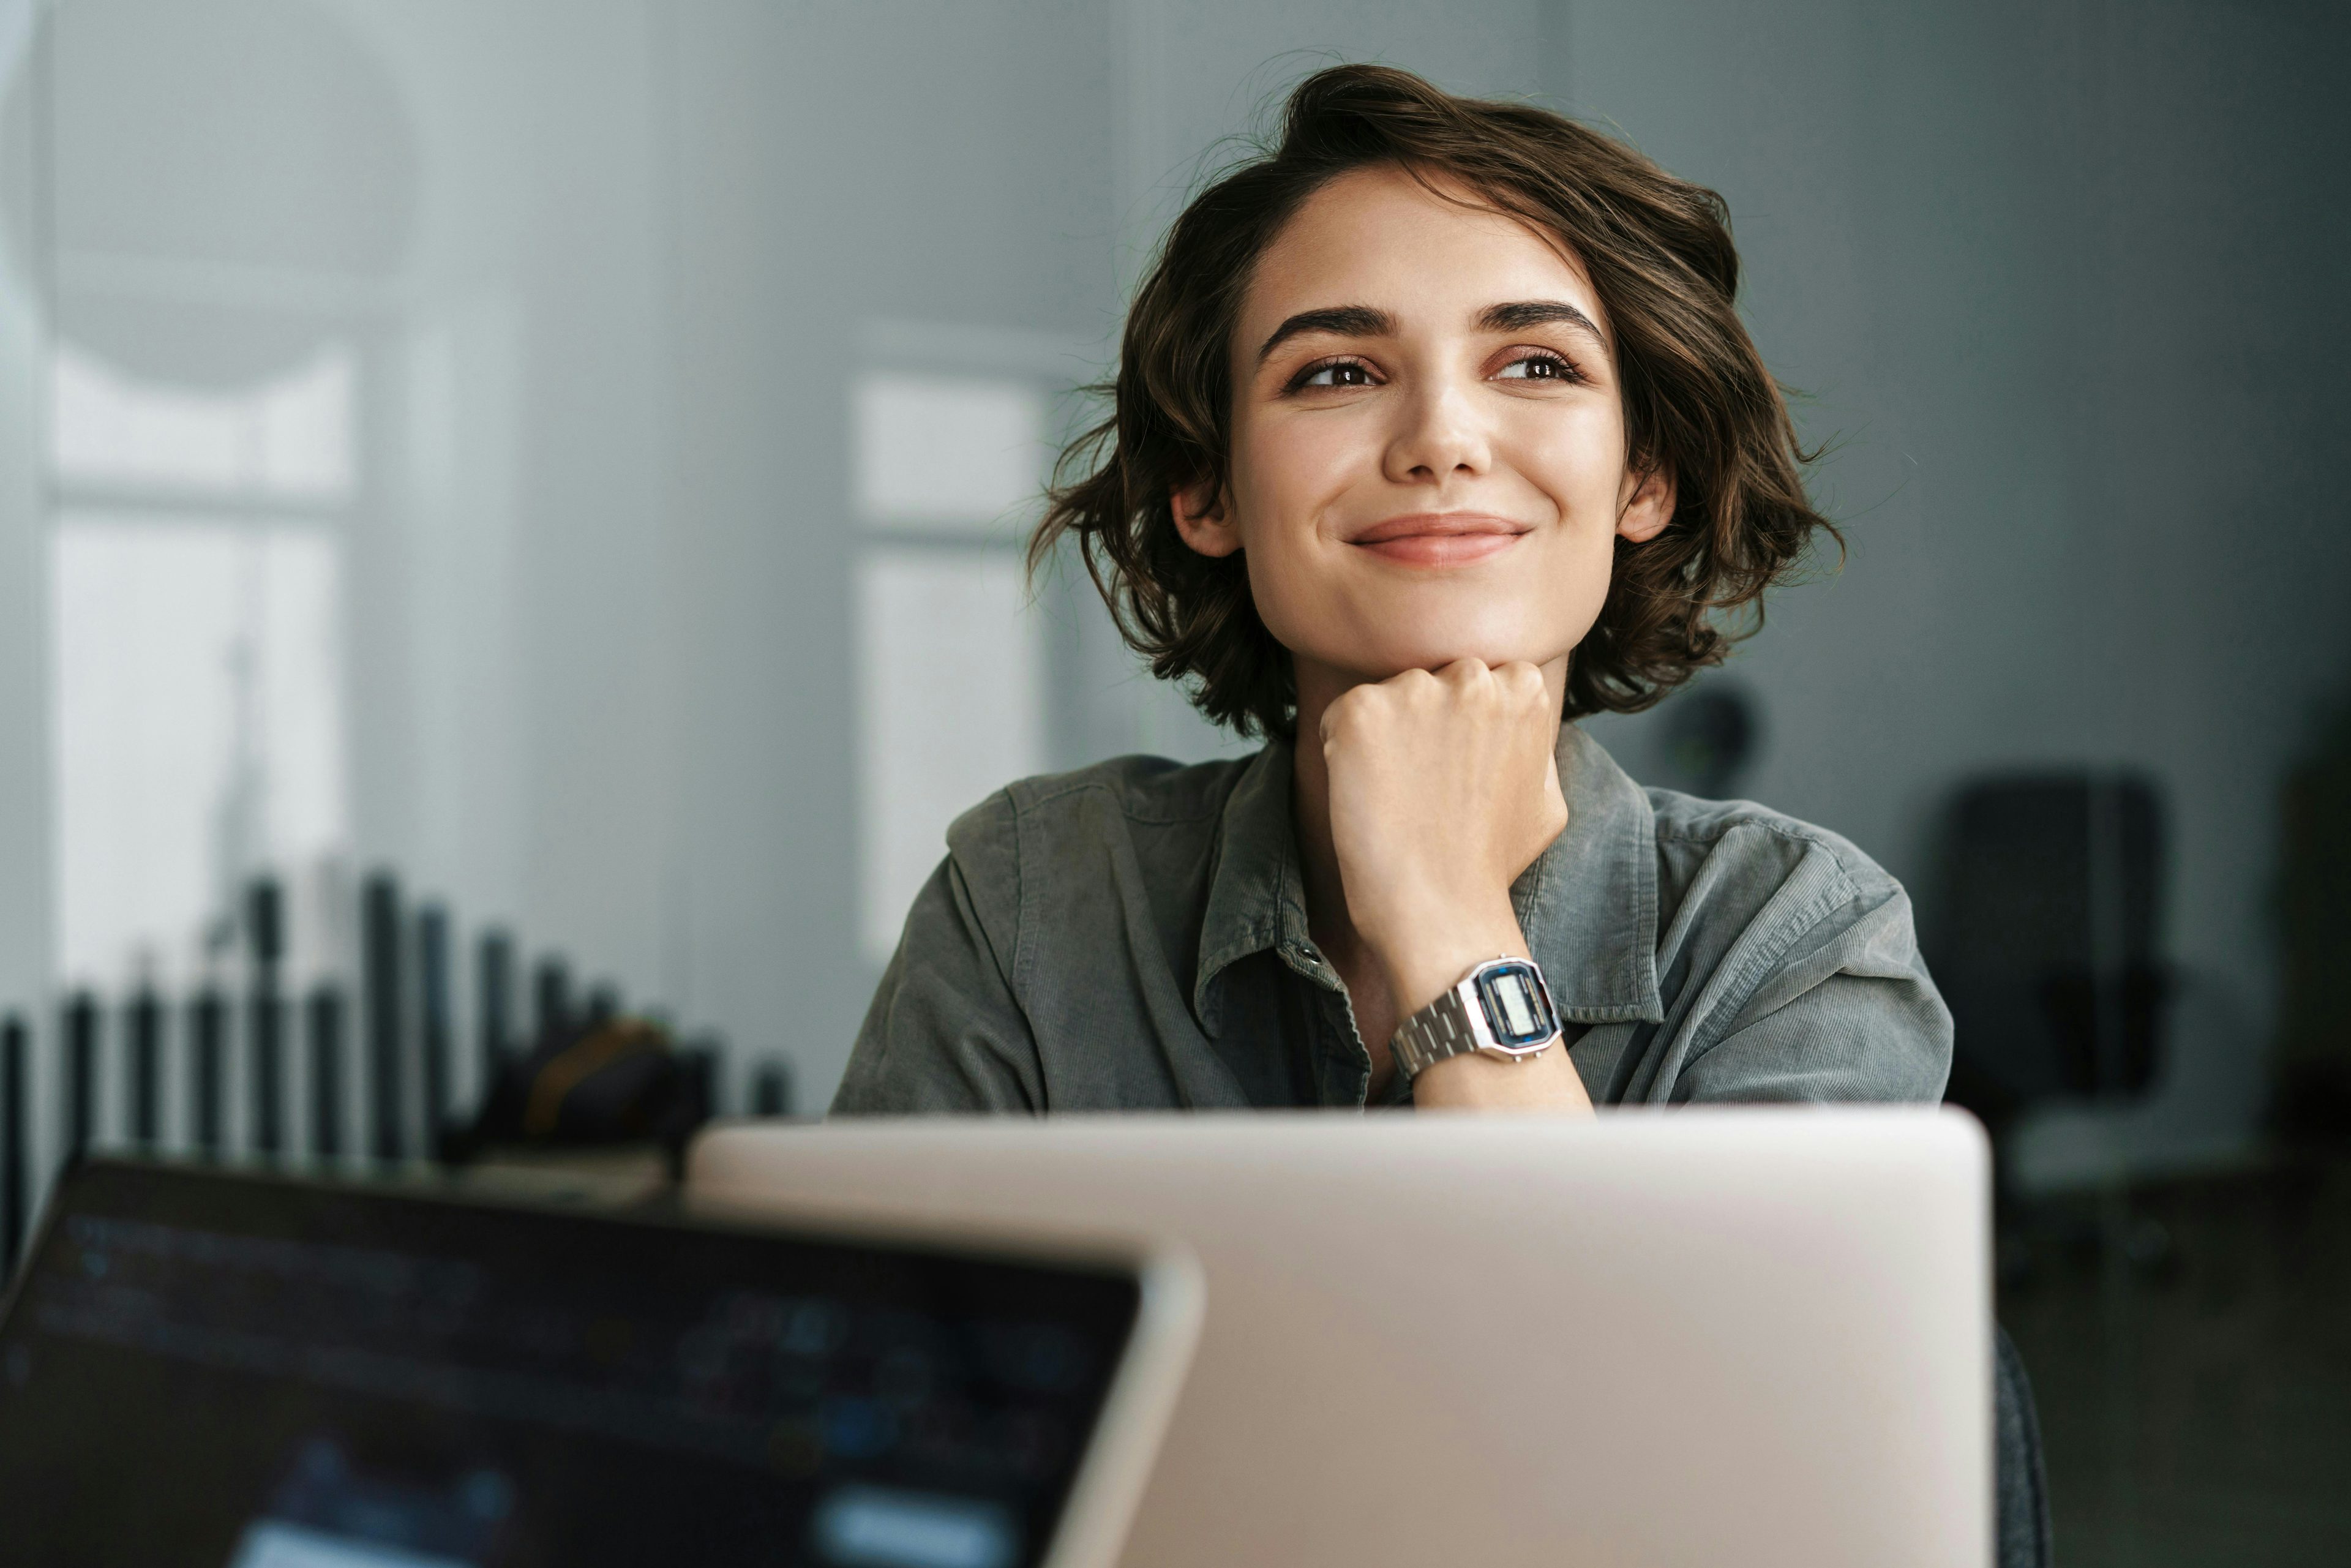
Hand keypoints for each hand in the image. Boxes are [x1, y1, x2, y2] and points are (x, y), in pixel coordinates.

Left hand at [1319, 658, 1567, 1020]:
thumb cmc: (1491, 865)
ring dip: (1383, 736)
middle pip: (1430, 679)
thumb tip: (1521, 724)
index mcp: (1523, 688)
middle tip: (1422, 784)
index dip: (1459, 724)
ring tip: (1396, 797)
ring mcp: (1415, 691)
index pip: (1477, 678)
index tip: (1454, 768)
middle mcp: (1472, 677)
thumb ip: (1534, 744)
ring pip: (1387, 697)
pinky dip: (1342, 751)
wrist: (1442, 910)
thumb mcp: (1547, 797)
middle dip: (1422, 720)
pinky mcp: (1361, 713)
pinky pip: (1340, 716)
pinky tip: (1365, 795)